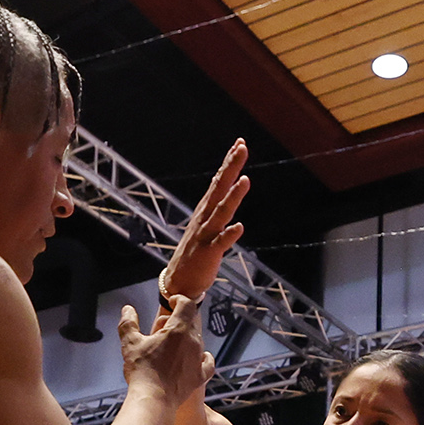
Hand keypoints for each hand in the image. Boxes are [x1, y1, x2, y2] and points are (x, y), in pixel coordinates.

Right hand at [118, 297, 212, 403]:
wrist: (154, 400)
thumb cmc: (143, 372)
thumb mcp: (130, 343)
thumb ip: (128, 323)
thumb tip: (127, 310)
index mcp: (179, 329)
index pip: (187, 304)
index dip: (179, 299)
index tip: (172, 301)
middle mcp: (193, 342)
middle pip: (190, 322)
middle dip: (177, 320)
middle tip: (161, 328)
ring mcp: (198, 359)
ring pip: (196, 340)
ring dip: (185, 338)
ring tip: (168, 346)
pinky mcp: (200, 376)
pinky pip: (207, 362)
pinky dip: (203, 358)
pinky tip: (198, 358)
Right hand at [157, 139, 249, 306]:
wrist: (178, 281)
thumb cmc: (195, 252)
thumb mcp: (207, 224)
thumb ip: (217, 205)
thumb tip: (226, 184)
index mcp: (206, 210)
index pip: (219, 181)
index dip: (229, 162)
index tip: (240, 143)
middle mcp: (205, 217)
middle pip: (220, 188)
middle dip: (231, 167)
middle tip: (242, 147)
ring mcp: (206, 234)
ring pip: (221, 212)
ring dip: (233, 196)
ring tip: (245, 180)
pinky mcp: (208, 253)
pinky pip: (220, 243)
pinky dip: (229, 235)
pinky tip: (239, 227)